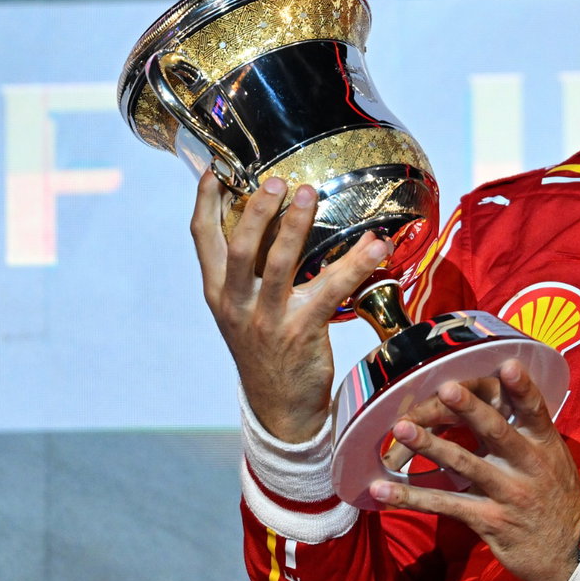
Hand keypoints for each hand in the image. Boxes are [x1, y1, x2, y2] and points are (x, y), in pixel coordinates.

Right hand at [191, 170, 387, 442]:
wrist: (280, 409)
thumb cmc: (265, 350)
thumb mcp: (241, 311)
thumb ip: (247, 272)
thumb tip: (266, 219)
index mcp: (218, 294)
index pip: (203, 240)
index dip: (206, 203)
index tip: (215, 171)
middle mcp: (236, 304)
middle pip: (239, 247)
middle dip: (256, 211)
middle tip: (276, 182)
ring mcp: (267, 319)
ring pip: (278, 263)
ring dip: (297, 225)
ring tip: (309, 194)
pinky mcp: (301, 331)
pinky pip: (330, 289)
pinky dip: (355, 263)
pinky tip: (376, 245)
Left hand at [369, 359, 579, 580]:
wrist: (575, 555)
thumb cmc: (559, 499)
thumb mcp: (554, 460)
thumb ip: (526, 432)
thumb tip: (496, 396)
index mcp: (544, 444)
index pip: (534, 410)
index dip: (521, 387)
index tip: (507, 364)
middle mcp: (528, 465)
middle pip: (495, 430)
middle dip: (469, 408)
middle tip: (445, 387)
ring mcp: (507, 493)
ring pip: (464, 464)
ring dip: (429, 445)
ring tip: (401, 428)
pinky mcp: (489, 520)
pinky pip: (446, 505)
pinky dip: (411, 498)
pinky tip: (382, 492)